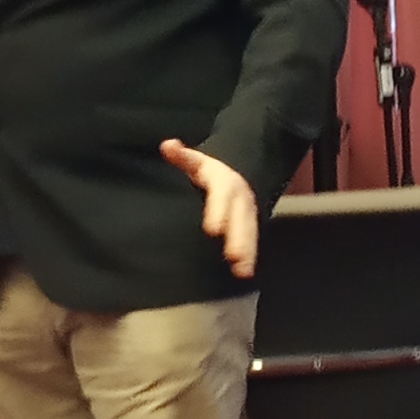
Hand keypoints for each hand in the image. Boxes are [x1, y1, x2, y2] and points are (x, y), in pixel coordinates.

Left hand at [161, 138, 258, 277]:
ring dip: (247, 251)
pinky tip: (244, 273)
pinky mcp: (250, 226)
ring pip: (250, 232)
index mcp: (224, 182)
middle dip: (238, 238)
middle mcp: (240, 198)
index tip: (212, 229)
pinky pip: (252, 241)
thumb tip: (167, 145)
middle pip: (240, 218)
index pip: (222, 196)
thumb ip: (183, 156)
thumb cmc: (210, 172)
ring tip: (242, 270)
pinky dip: (250, 257)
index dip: (218, 212)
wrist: (240, 173)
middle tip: (233, 256)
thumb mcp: (197, 160)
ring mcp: (247, 213)